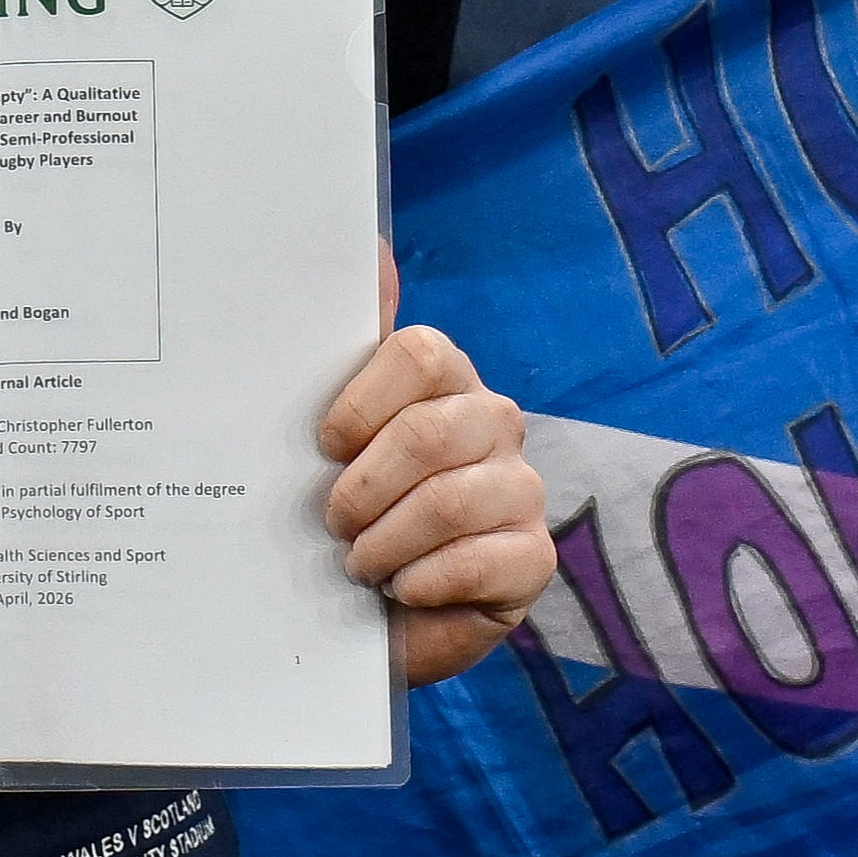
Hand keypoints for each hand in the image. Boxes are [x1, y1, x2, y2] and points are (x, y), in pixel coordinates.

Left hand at [324, 292, 547, 686]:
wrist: (368, 610)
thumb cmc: (349, 511)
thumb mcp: (330, 433)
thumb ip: (345, 342)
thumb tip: (372, 246)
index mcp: (446, 381)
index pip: (421, 353)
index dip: (361, 403)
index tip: (324, 447)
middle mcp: (493, 424)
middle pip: (430, 433)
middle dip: (363, 489)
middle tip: (332, 522)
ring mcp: (521, 490)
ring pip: (448, 501)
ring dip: (384, 542)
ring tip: (359, 562)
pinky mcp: (533, 557)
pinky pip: (480, 561)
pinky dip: (422, 580)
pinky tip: (401, 588)